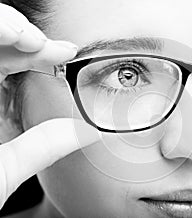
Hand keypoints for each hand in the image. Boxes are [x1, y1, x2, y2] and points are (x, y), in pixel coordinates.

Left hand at [0, 3, 98, 209]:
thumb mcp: (1, 175)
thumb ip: (42, 149)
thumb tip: (84, 133)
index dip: (13, 32)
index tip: (47, 45)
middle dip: (26, 41)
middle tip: (56, 51)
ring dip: (25, 52)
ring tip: (51, 56)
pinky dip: (18, 67)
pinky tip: (35, 71)